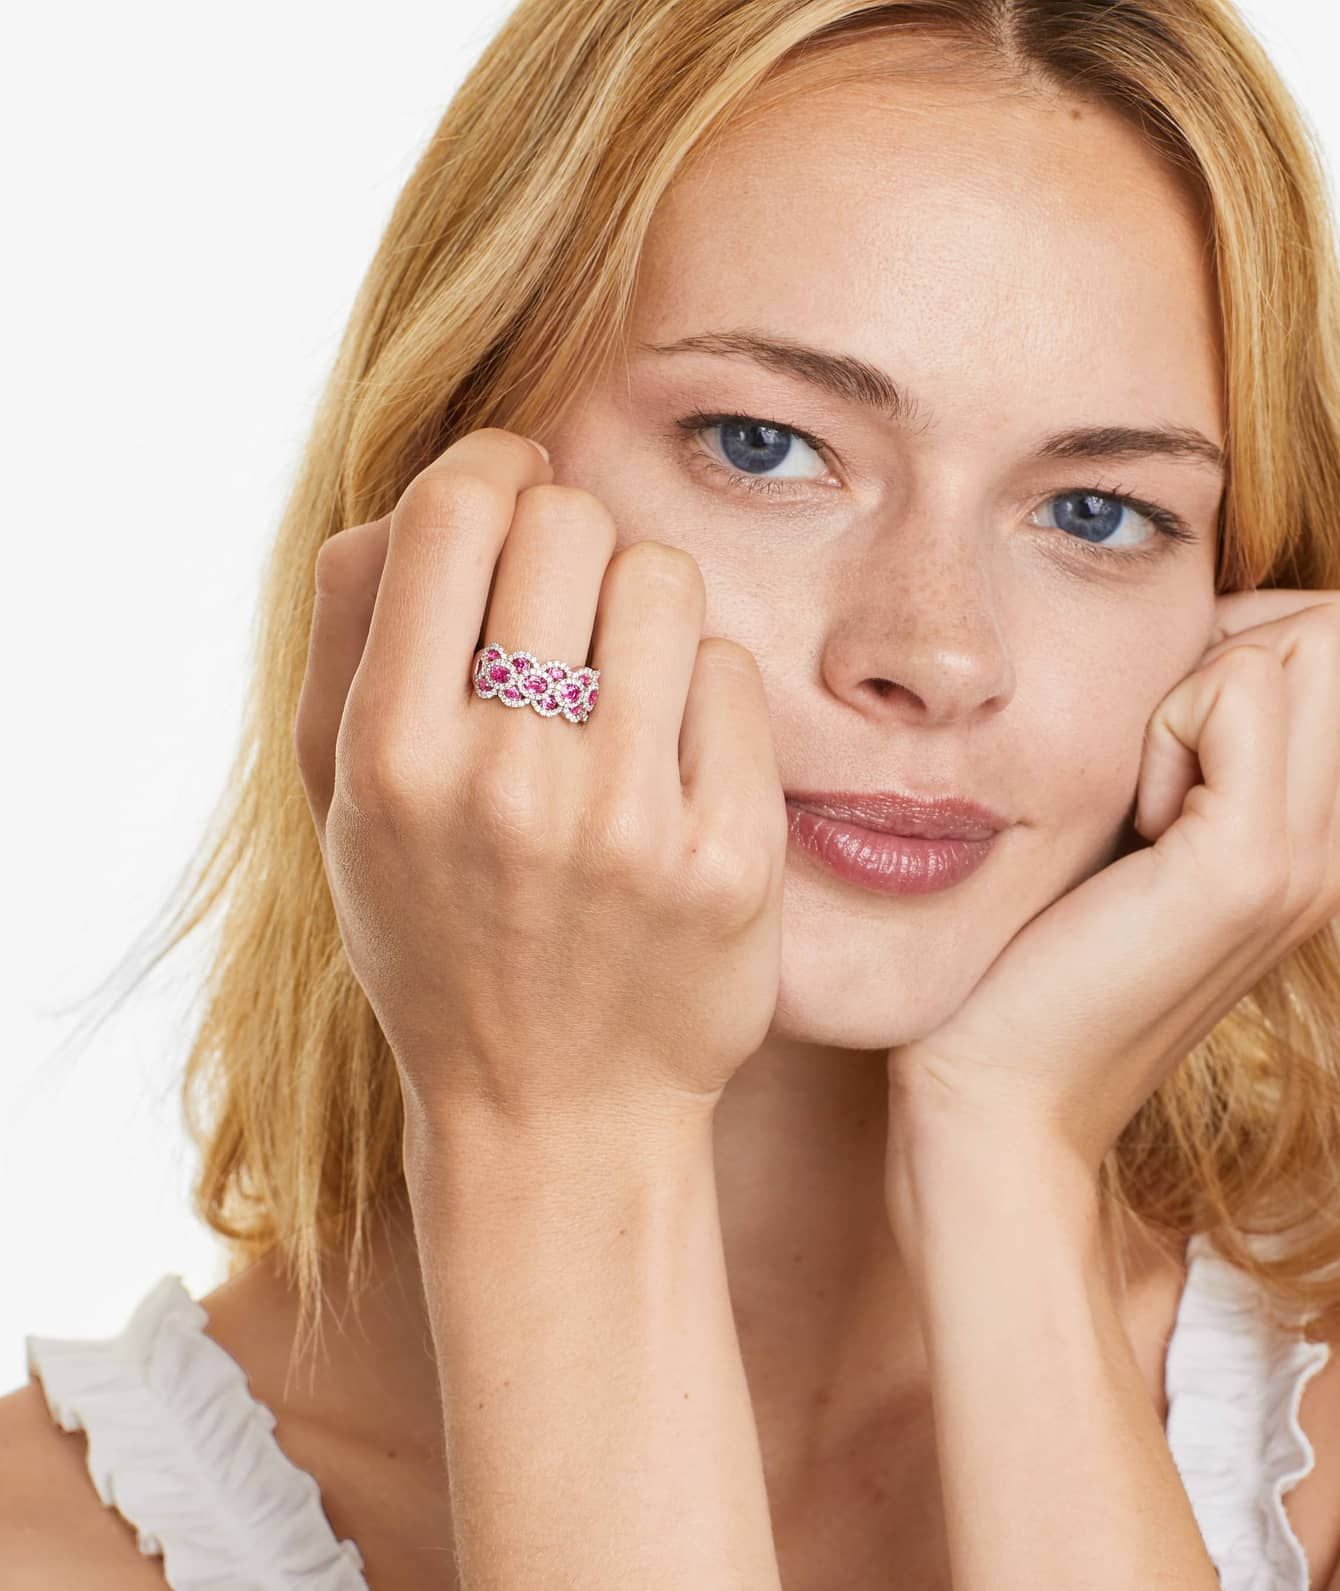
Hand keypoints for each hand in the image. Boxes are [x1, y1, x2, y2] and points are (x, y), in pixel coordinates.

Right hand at [293, 427, 788, 1145]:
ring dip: (644, 613)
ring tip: (622, 690)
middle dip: (571, 539)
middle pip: (571, 523)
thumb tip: (429, 491)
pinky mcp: (732, 856)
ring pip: (667, 582)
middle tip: (567, 608)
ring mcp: (630, 822)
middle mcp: (508, 785)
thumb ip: (349, 631)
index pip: (454, 510)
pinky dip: (703, 696)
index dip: (493, 469)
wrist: (555, 1108)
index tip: (514, 492)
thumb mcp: (341, 803)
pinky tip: (674, 762)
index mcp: (392, 759)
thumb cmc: (441, 936)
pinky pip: (734, 675)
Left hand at [885, 588, 1339, 1180]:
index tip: (1158, 737)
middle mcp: (1328, 848)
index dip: (1246, 641)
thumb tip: (1179, 646)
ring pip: (1313, 639)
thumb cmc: (1025, 959)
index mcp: (1305, 838)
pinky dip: (1167, 723)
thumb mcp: (1121, 838)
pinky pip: (1241, 690)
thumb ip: (1180, 755)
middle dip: (1236, 642)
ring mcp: (1305, 861)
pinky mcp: (1247, 868)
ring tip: (1140, 797)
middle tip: (1153, 752)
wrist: (1001, 1096)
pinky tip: (1129, 820)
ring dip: (1201, 684)